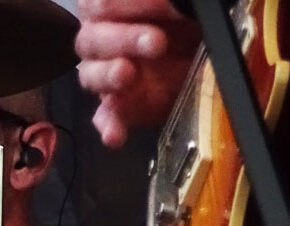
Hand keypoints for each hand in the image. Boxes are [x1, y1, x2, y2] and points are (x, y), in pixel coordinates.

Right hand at [75, 0, 200, 146]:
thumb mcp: (185, 7)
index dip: (117, 6)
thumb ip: (170, 4)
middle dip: (122, 40)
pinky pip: (105, 117)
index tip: (145, 6)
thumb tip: (175, 4)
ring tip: (127, 75)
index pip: (98, 4)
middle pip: (91, 40)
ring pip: (91, 76)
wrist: (211, 52)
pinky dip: (109, 126)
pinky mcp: (122, 107)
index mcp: (114, 6)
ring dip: (108, 76)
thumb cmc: (191, 24)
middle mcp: (105, 39)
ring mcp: (110, 75)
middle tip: (156, 43)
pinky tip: (115, 135)